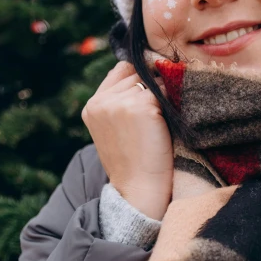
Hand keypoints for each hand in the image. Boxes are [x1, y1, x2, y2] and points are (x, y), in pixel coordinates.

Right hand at [81, 61, 172, 220]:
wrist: (138, 189)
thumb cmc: (132, 163)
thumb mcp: (114, 130)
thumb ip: (119, 103)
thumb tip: (145, 75)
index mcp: (92, 106)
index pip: (120, 70)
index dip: (137, 80)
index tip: (148, 100)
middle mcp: (101, 101)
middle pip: (136, 73)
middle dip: (150, 88)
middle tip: (153, 118)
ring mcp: (119, 102)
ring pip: (150, 82)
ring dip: (160, 98)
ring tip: (157, 126)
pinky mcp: (140, 106)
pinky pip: (164, 92)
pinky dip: (169, 106)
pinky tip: (163, 127)